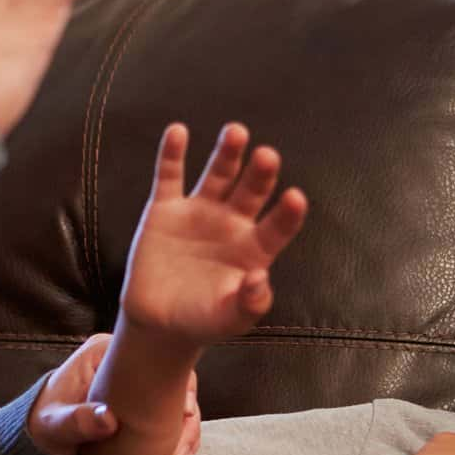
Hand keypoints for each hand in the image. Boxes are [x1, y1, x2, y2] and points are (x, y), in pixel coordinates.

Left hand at [28, 333, 201, 454]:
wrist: (40, 442)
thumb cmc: (43, 425)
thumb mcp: (55, 425)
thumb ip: (78, 420)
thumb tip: (109, 419)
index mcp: (106, 352)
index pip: (156, 356)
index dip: (179, 384)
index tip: (185, 413)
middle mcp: (129, 365)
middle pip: (177, 382)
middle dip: (185, 420)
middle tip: (176, 453)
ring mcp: (140, 388)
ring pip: (180, 406)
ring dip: (184, 437)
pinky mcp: (146, 409)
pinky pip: (173, 423)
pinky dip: (177, 446)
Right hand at [120, 123, 308, 349]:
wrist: (159, 322)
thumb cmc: (203, 321)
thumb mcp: (230, 321)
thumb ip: (249, 303)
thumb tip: (261, 278)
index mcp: (254, 249)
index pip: (277, 226)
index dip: (287, 214)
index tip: (296, 197)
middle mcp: (231, 223)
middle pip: (251, 191)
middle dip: (260, 174)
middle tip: (268, 156)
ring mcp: (199, 212)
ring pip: (219, 175)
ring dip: (227, 153)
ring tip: (236, 132)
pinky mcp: (165, 210)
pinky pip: (169, 176)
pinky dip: (172, 154)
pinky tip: (178, 132)